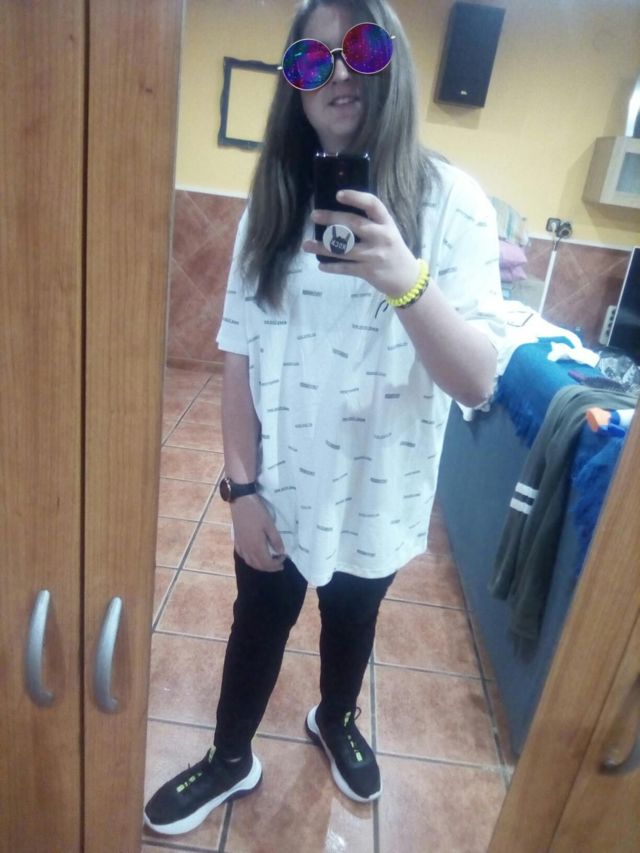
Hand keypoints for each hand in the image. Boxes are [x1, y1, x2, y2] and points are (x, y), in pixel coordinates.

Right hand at [230, 493, 285, 571]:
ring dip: (260, 565)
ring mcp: (241, 545)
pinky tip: (254, 555)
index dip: (276, 564)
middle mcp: (247, 549)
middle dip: (269, 567)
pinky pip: (243, 555)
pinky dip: (250, 559)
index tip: (284, 558)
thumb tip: (281, 552)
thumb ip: (275, 540)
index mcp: (256, 546)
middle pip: (258, 565)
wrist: (241, 502)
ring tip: (268, 562)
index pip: (267, 563)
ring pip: (250, 562)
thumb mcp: (270, 525)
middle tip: (279, 564)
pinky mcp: (237, 540)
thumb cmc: (257, 512)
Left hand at [302, 189, 420, 299]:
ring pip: (344, 249)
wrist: (406, 277)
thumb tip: (340, 213)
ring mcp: (374, 255)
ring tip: (306, 245)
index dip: (356, 197)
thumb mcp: (387, 231)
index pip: (372, 205)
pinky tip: (320, 264)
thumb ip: (370, 221)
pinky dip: (331, 267)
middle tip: (314, 215)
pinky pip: (345, 268)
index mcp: (386, 223)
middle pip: (354, 224)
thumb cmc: (392, 249)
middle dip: (332, 218)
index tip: (338, 195)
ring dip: (322, 247)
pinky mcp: (368, 271)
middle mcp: (381, 236)